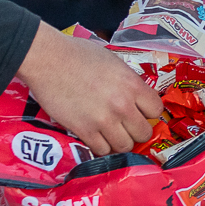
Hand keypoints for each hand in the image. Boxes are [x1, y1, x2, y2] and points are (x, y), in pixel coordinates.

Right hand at [14, 24, 162, 157]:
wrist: (48, 60)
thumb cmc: (77, 54)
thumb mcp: (112, 61)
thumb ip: (127, 80)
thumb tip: (134, 95)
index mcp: (132, 84)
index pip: (156, 109)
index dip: (149, 113)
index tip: (141, 113)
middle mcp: (122, 104)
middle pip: (144, 133)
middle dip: (137, 131)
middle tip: (127, 127)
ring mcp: (104, 120)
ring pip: (125, 146)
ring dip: (120, 142)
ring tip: (112, 135)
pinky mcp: (84, 130)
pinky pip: (102, 151)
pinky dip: (101, 148)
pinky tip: (97, 138)